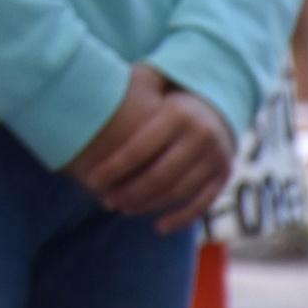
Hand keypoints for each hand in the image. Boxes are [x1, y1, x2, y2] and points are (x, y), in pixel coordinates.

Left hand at [68, 65, 234, 231]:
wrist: (218, 102)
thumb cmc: (167, 94)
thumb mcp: (151, 81)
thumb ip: (128, 83)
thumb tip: (84, 83)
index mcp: (178, 113)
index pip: (139, 148)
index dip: (113, 168)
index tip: (91, 180)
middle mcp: (201, 136)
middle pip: (160, 174)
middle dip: (129, 191)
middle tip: (105, 201)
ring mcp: (216, 157)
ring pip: (179, 191)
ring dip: (149, 205)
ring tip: (123, 209)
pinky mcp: (224, 175)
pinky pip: (202, 203)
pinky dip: (181, 218)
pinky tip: (158, 227)